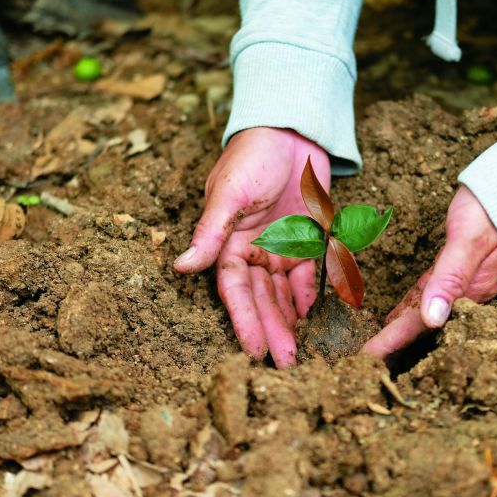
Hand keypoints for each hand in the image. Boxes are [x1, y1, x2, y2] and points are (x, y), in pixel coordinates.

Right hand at [173, 128, 330, 367]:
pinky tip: (317, 318)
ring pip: (286, 295)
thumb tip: (180, 266)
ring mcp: (282, 249)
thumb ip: (210, 232)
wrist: (291, 130)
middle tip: (285, 366)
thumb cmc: (252, 156)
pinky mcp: (309, 242)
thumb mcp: (229, 192)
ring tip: (300, 354)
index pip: (235, 291)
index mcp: (228, 244)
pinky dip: (313, 296)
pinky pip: (311, 276)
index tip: (255, 351)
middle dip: (272, 331)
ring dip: (292, 322)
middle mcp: (254, 252)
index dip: (244, 321)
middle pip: (262, 300)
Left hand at [363, 186, 496, 359]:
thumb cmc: (491, 211)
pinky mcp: (455, 271)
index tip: (366, 360)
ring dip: (397, 331)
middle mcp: (465, 296)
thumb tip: (432, 319)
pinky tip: (394, 319)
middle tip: (361, 365)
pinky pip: (427, 296)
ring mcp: (461, 285)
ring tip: (373, 349)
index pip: (422, 326)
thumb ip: (450, 278)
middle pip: (420, 328)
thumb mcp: (469, 241)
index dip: (392, 343)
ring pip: (421, 315)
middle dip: (392, 346)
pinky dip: (408, 309)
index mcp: (469, 294)